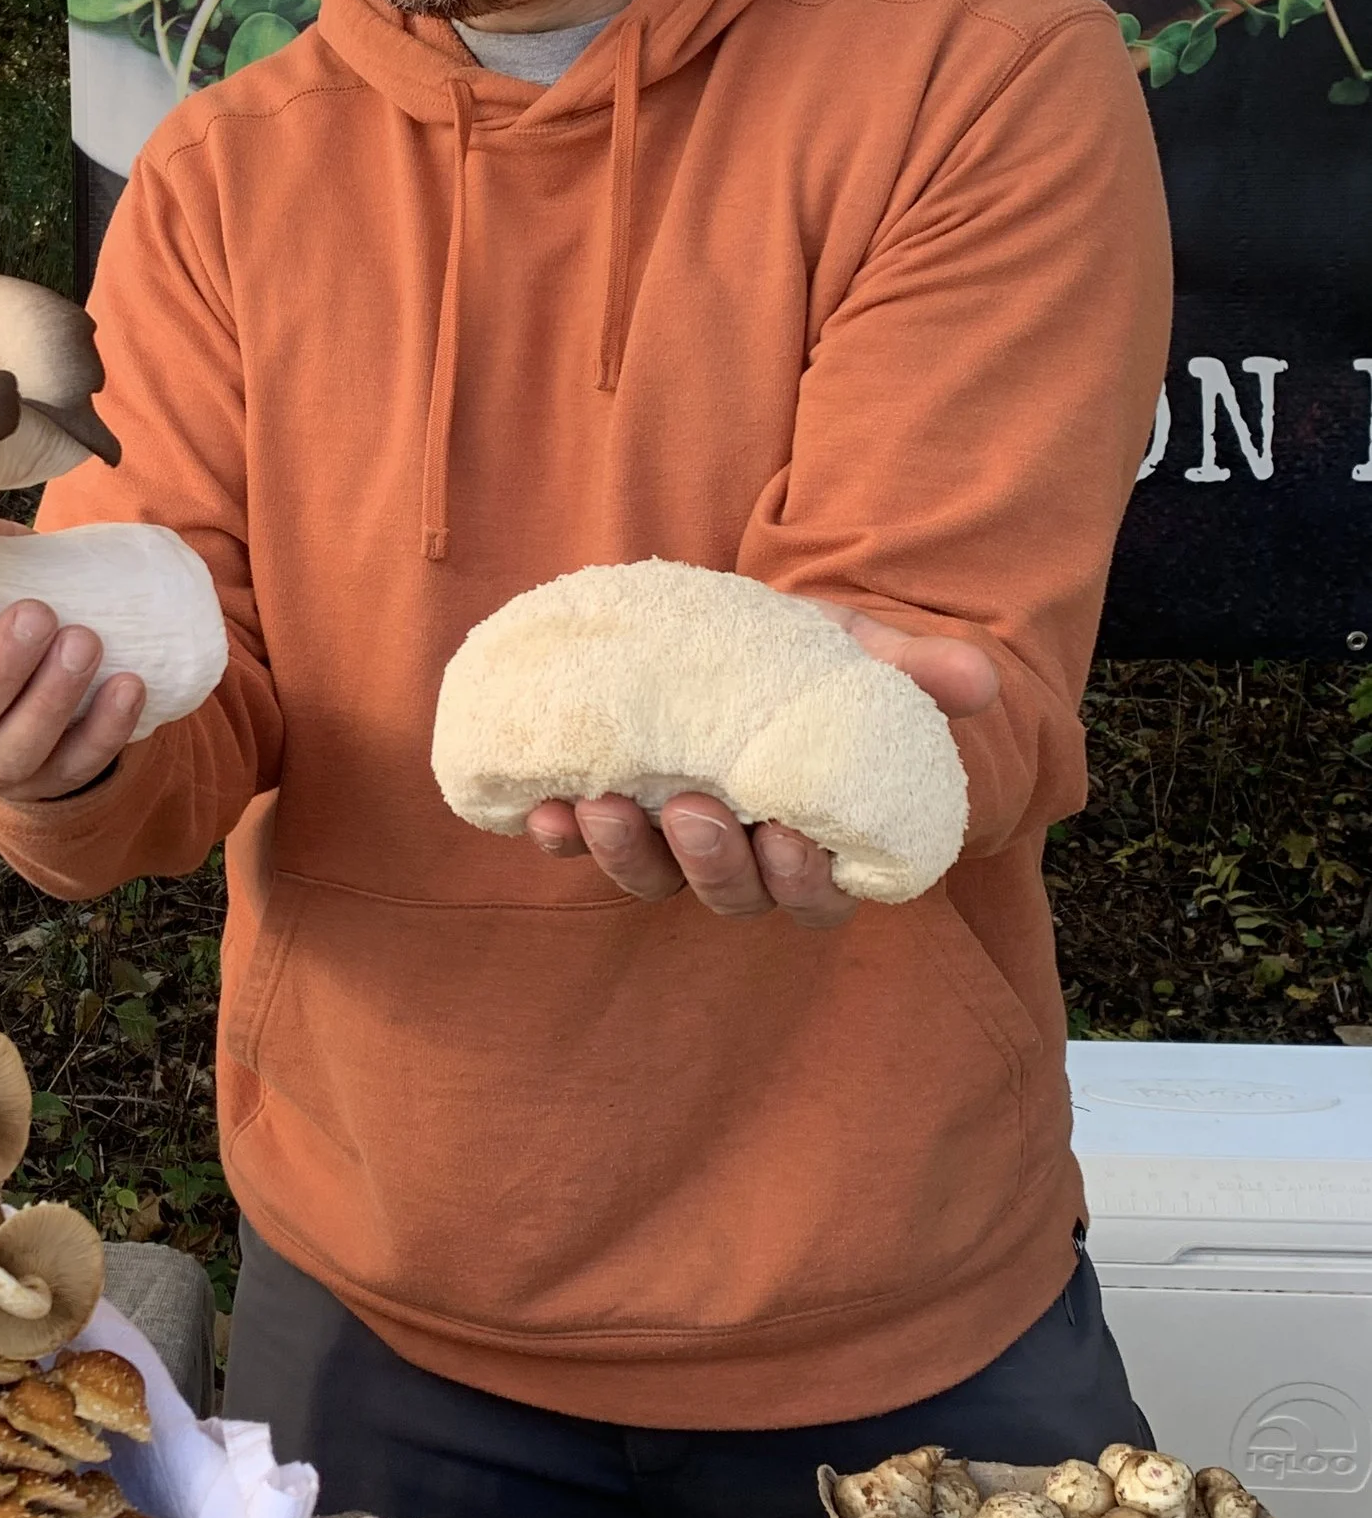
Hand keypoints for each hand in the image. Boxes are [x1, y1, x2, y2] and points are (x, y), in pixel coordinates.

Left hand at [523, 607, 998, 929]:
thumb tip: (976, 684)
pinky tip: (542, 809)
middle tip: (695, 810)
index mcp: (807, 835)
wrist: (715, 623)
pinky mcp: (604, 811)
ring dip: (625, 853)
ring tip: (604, 806)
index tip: (790, 837)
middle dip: (712, 865)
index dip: (804, 882)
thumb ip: (910, 669)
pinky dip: (559, 835)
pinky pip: (577, 845)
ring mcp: (666, 837)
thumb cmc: (800, 653)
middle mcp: (737, 852)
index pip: (817, 894)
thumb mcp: (854, 650)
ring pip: (650, 877)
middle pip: (730, 894)